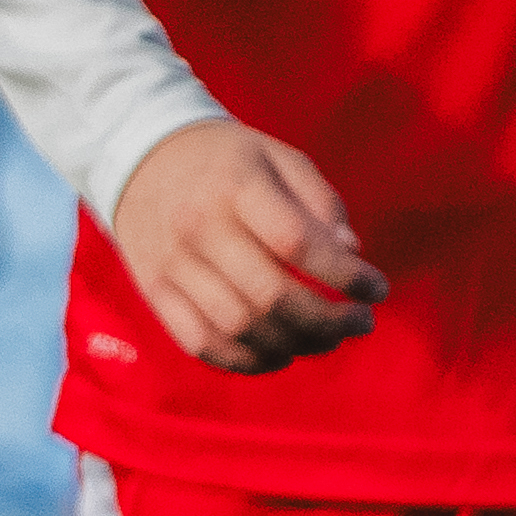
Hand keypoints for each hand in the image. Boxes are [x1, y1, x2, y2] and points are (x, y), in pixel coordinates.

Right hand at [105, 120, 385, 370]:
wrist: (139, 155)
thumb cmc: (226, 161)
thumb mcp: (279, 158)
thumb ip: (321, 204)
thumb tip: (351, 254)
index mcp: (236, 186)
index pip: (297, 243)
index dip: (347, 276)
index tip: (376, 288)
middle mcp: (198, 226)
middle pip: (271, 296)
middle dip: (329, 322)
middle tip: (360, 323)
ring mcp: (172, 263)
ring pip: (240, 328)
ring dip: (295, 345)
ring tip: (325, 339)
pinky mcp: (156, 291)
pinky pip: (203, 344)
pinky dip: (248, 361)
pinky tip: (280, 353)